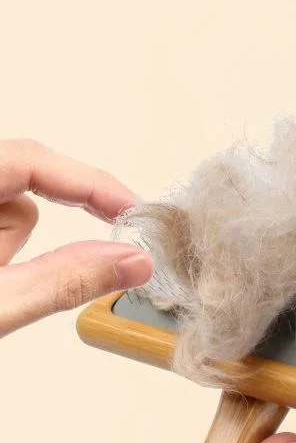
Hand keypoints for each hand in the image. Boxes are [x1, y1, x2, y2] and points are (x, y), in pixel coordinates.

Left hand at [0, 139, 152, 334]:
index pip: (32, 160)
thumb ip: (64, 282)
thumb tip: (136, 261)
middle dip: (46, 225)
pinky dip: (4, 249)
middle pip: (24, 179)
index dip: (89, 182)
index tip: (133, 211)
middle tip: (87, 257)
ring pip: (11, 207)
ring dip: (13, 246)